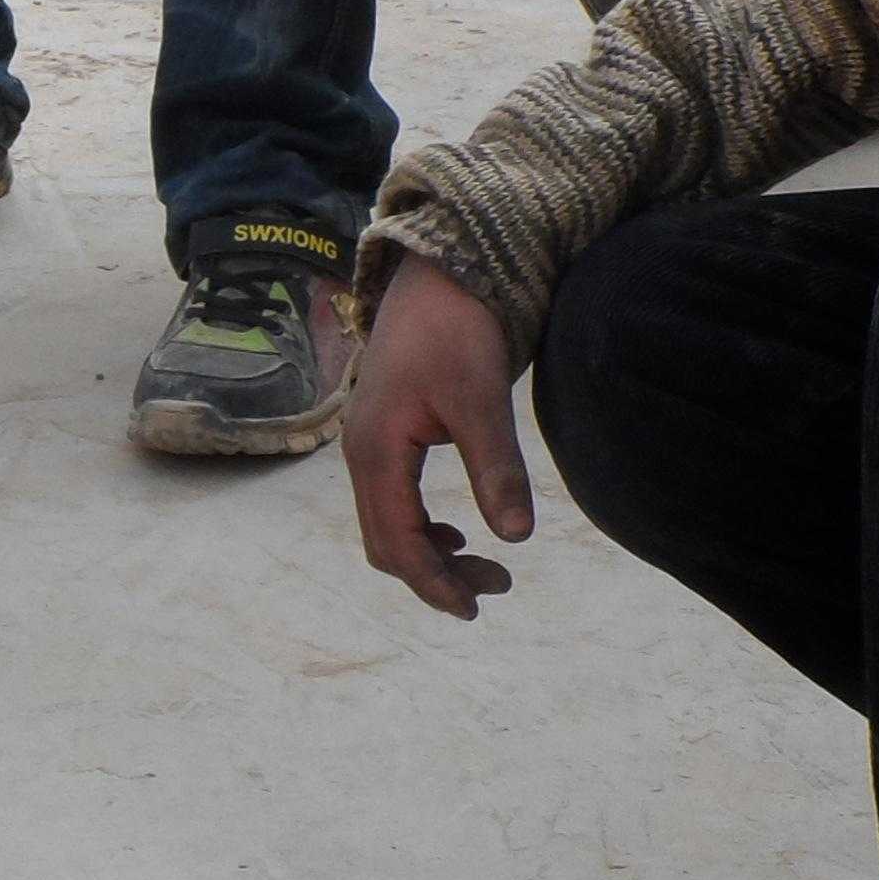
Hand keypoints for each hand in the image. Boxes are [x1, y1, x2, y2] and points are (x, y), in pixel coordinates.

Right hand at [342, 255, 535, 617]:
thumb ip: (496, 469)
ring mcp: (368, 443)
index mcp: (377, 451)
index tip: (475, 608)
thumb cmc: (456, 328)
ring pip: (388, 524)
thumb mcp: (482, 398)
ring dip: (430, 554)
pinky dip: (423, 526)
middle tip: (494, 589)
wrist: (439, 271)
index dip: (433, 583)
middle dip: (434, 576)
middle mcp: (362, 453)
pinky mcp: (385, 433)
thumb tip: (517, 537)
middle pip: (385, 542)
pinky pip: (394, 499)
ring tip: (485, 567)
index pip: (397, 541)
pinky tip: (459, 528)